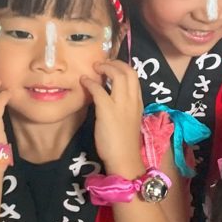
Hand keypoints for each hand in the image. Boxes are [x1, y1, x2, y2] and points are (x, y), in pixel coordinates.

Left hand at [82, 60, 144, 176]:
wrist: (124, 158)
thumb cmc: (125, 143)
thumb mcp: (128, 120)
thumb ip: (123, 106)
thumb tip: (110, 97)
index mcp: (138, 102)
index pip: (135, 77)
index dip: (123, 67)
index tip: (113, 67)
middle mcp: (132, 100)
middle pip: (128, 71)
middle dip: (115, 63)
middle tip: (103, 64)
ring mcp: (121, 104)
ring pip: (118, 75)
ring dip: (105, 68)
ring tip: (95, 68)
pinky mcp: (107, 110)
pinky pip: (99, 90)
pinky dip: (90, 82)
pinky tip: (83, 81)